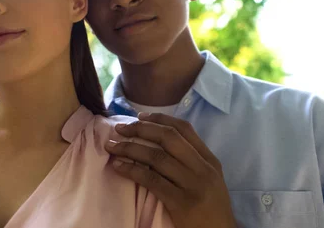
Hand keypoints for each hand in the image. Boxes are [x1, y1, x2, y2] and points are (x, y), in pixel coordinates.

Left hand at [105, 113, 236, 227]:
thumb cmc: (211, 207)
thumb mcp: (208, 178)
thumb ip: (191, 160)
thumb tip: (159, 139)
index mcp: (209, 160)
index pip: (184, 129)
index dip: (160, 119)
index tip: (139, 117)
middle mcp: (203, 168)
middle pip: (169, 138)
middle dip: (141, 130)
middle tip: (120, 128)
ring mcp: (193, 185)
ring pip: (157, 158)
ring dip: (130, 149)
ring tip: (112, 146)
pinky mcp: (181, 202)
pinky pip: (152, 181)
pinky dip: (132, 171)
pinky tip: (119, 167)